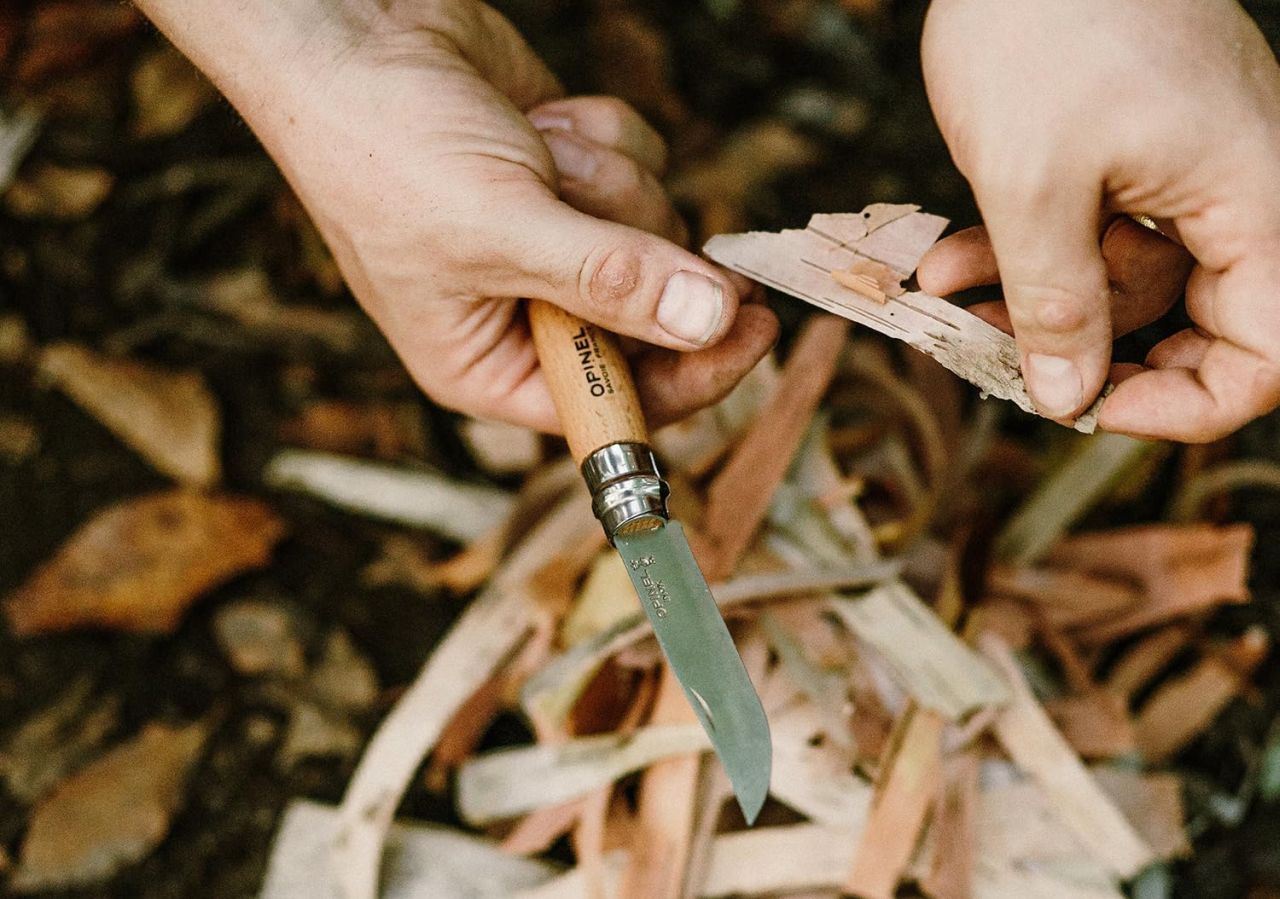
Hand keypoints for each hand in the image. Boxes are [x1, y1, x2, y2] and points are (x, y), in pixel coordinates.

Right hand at [137, 0, 776, 429]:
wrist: (351, 36)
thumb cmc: (382, 150)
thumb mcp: (497, 230)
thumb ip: (609, 282)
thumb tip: (711, 326)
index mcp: (492, 366)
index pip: (618, 404)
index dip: (693, 374)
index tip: (754, 328)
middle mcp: (533, 315)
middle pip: (655, 315)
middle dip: (627, 244)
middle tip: (582, 199)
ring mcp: (561, 242)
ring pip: (660, 228)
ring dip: (604, 178)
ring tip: (531, 152)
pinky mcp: (580, 180)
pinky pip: (647, 165)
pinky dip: (601, 134)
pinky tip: (539, 121)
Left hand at [919, 0, 1279, 440]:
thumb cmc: (1039, 25)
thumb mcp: (1033, 184)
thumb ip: (1055, 303)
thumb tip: (1067, 399)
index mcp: (1251, 200)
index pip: (1267, 351)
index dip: (1189, 405)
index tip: (1091, 410)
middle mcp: (1236, 189)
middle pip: (1195, 322)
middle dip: (1093, 354)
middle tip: (1011, 370)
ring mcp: (1184, 167)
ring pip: (1123, 278)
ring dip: (1032, 301)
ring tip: (944, 299)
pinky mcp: (1132, 150)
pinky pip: (1093, 229)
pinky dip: (1023, 252)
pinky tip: (946, 262)